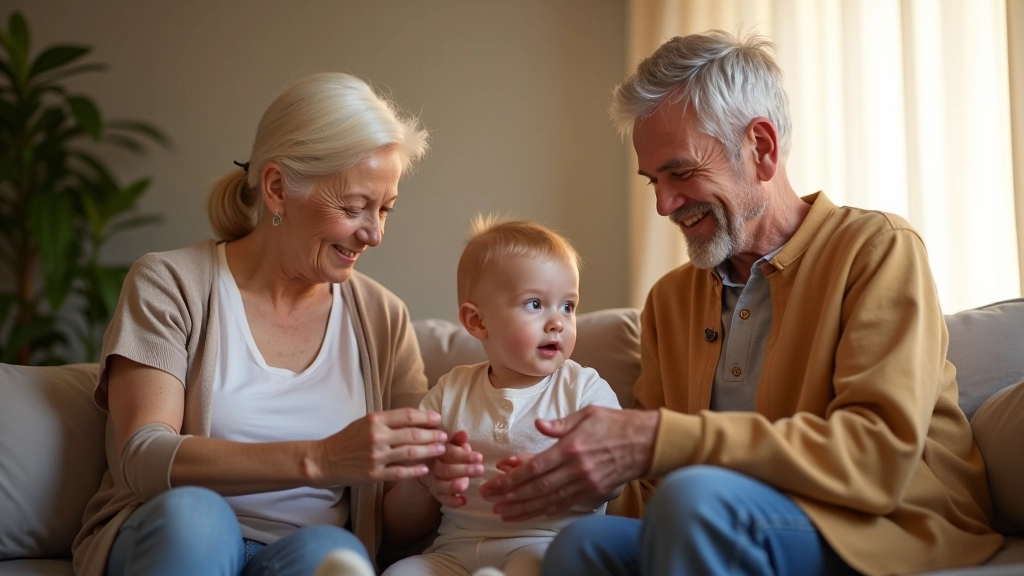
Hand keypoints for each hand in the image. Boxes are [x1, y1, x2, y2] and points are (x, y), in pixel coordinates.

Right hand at [315, 408, 447, 485]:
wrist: (325, 460)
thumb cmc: (347, 440)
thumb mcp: (364, 422)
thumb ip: (387, 420)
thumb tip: (415, 419)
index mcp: (374, 420)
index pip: (407, 415)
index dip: (426, 417)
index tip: (438, 419)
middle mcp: (376, 437)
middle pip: (413, 434)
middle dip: (433, 435)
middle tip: (445, 436)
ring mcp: (376, 457)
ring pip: (410, 453)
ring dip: (430, 451)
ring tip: (441, 450)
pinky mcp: (374, 474)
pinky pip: (400, 472)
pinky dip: (415, 470)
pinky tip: (426, 468)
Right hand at [418, 430, 485, 506]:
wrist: (427, 466)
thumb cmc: (444, 452)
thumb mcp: (450, 443)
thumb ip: (457, 440)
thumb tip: (463, 433)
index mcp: (436, 452)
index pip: (449, 453)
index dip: (463, 455)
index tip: (479, 457)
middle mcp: (432, 468)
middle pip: (445, 470)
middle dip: (464, 470)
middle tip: (481, 470)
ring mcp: (433, 482)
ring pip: (441, 486)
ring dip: (454, 486)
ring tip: (466, 484)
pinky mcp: (436, 494)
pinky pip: (443, 499)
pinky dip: (452, 502)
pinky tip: (463, 501)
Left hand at [479, 406, 658, 520]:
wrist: (647, 442)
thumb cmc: (616, 423)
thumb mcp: (587, 414)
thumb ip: (560, 424)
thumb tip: (539, 425)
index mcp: (570, 448)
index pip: (534, 467)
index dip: (512, 478)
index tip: (494, 484)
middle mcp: (576, 469)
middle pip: (538, 488)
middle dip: (512, 496)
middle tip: (491, 502)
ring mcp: (586, 483)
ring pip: (550, 500)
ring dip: (525, 508)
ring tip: (505, 513)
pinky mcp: (595, 492)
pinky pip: (567, 503)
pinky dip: (549, 509)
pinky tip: (534, 512)